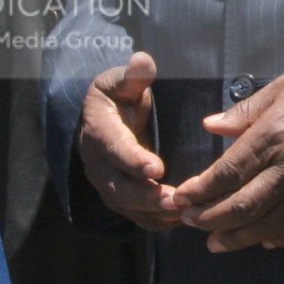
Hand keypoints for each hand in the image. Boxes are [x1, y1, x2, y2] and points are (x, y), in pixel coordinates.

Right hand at [76, 52, 180, 231]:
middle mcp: (98, 164)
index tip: (156, 167)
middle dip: (147, 196)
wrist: (102, 120)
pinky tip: (184, 220)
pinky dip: (158, 221)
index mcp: (99, 131)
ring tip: (185, 213)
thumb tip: (144, 61)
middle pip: (119, 187)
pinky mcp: (121, 199)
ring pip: (128, 206)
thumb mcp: (121, 81)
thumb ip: (133, 75)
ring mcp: (108, 185)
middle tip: (176, 200)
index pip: (114, 148)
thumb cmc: (117, 97)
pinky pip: (137, 216)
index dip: (133, 159)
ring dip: (155, 213)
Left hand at [178, 53, 283, 250]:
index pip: (227, 173)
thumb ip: (244, 111)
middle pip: (242, 205)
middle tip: (189, 223)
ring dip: (238, 237)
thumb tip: (211, 126)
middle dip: (210, 219)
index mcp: (274, 134)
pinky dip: (280, 238)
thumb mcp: (283, 86)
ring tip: (216, 243)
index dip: (199, 191)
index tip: (180, 199)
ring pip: (269, 224)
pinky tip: (264, 241)